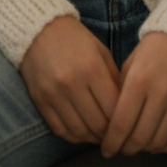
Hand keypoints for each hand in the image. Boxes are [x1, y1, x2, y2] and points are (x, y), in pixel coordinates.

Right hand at [20, 16, 120, 144]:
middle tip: (116, 135)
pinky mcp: (40, 100)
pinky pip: (60, 130)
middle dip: (110, 134)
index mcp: (92, 68)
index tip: (128, 125)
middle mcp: (72, 83)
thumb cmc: (75, 39)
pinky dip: (74, 136)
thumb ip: (115, 79)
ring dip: (93, 138)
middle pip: (98, 124)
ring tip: (100, 135)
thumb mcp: (101, 51)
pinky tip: (82, 132)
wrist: (38, 28)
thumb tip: (128, 108)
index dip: (125, 122)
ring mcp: (53, 93)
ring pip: (80, 132)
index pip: (114, 109)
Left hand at [100, 31, 166, 157]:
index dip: (111, 142)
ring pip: (160, 141)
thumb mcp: (130, 63)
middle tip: (121, 149)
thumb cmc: (154, 48)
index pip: (121, 123)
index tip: (106, 150)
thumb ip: (120, 90)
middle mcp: (161, 93)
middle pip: (140, 137)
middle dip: (127, 148)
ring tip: (138, 145)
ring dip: (145, 149)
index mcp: (139, 80)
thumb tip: (110, 121)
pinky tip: (157, 144)